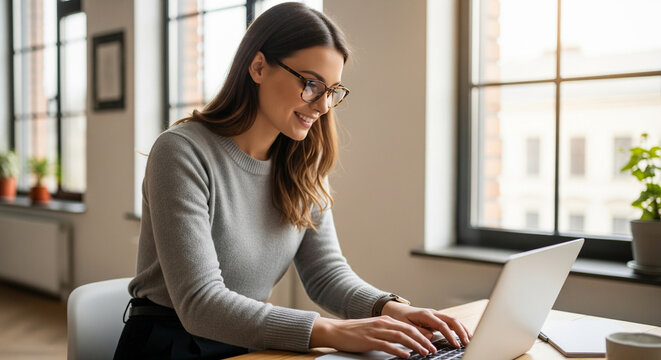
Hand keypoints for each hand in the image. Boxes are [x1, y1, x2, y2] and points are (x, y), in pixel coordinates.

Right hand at [309, 316, 437, 357]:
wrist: (336, 330)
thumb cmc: (355, 332)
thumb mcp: (375, 328)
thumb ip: (388, 332)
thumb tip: (403, 341)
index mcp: (386, 320)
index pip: (409, 327)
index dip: (422, 335)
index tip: (431, 343)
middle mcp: (383, 323)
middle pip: (408, 330)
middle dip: (423, 340)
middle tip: (432, 349)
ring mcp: (376, 331)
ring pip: (401, 337)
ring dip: (415, 345)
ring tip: (424, 353)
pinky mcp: (369, 340)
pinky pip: (387, 345)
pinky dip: (398, 350)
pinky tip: (406, 355)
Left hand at [381, 301, 471, 347]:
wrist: (398, 310)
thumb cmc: (400, 318)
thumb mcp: (405, 326)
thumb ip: (418, 331)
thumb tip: (430, 337)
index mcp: (425, 314)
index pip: (442, 324)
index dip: (450, 335)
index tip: (455, 344)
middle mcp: (433, 313)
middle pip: (451, 320)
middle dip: (461, 331)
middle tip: (466, 342)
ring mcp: (436, 315)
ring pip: (453, 320)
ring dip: (462, 329)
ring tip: (470, 339)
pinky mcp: (437, 319)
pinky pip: (451, 322)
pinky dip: (459, 328)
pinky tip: (465, 334)